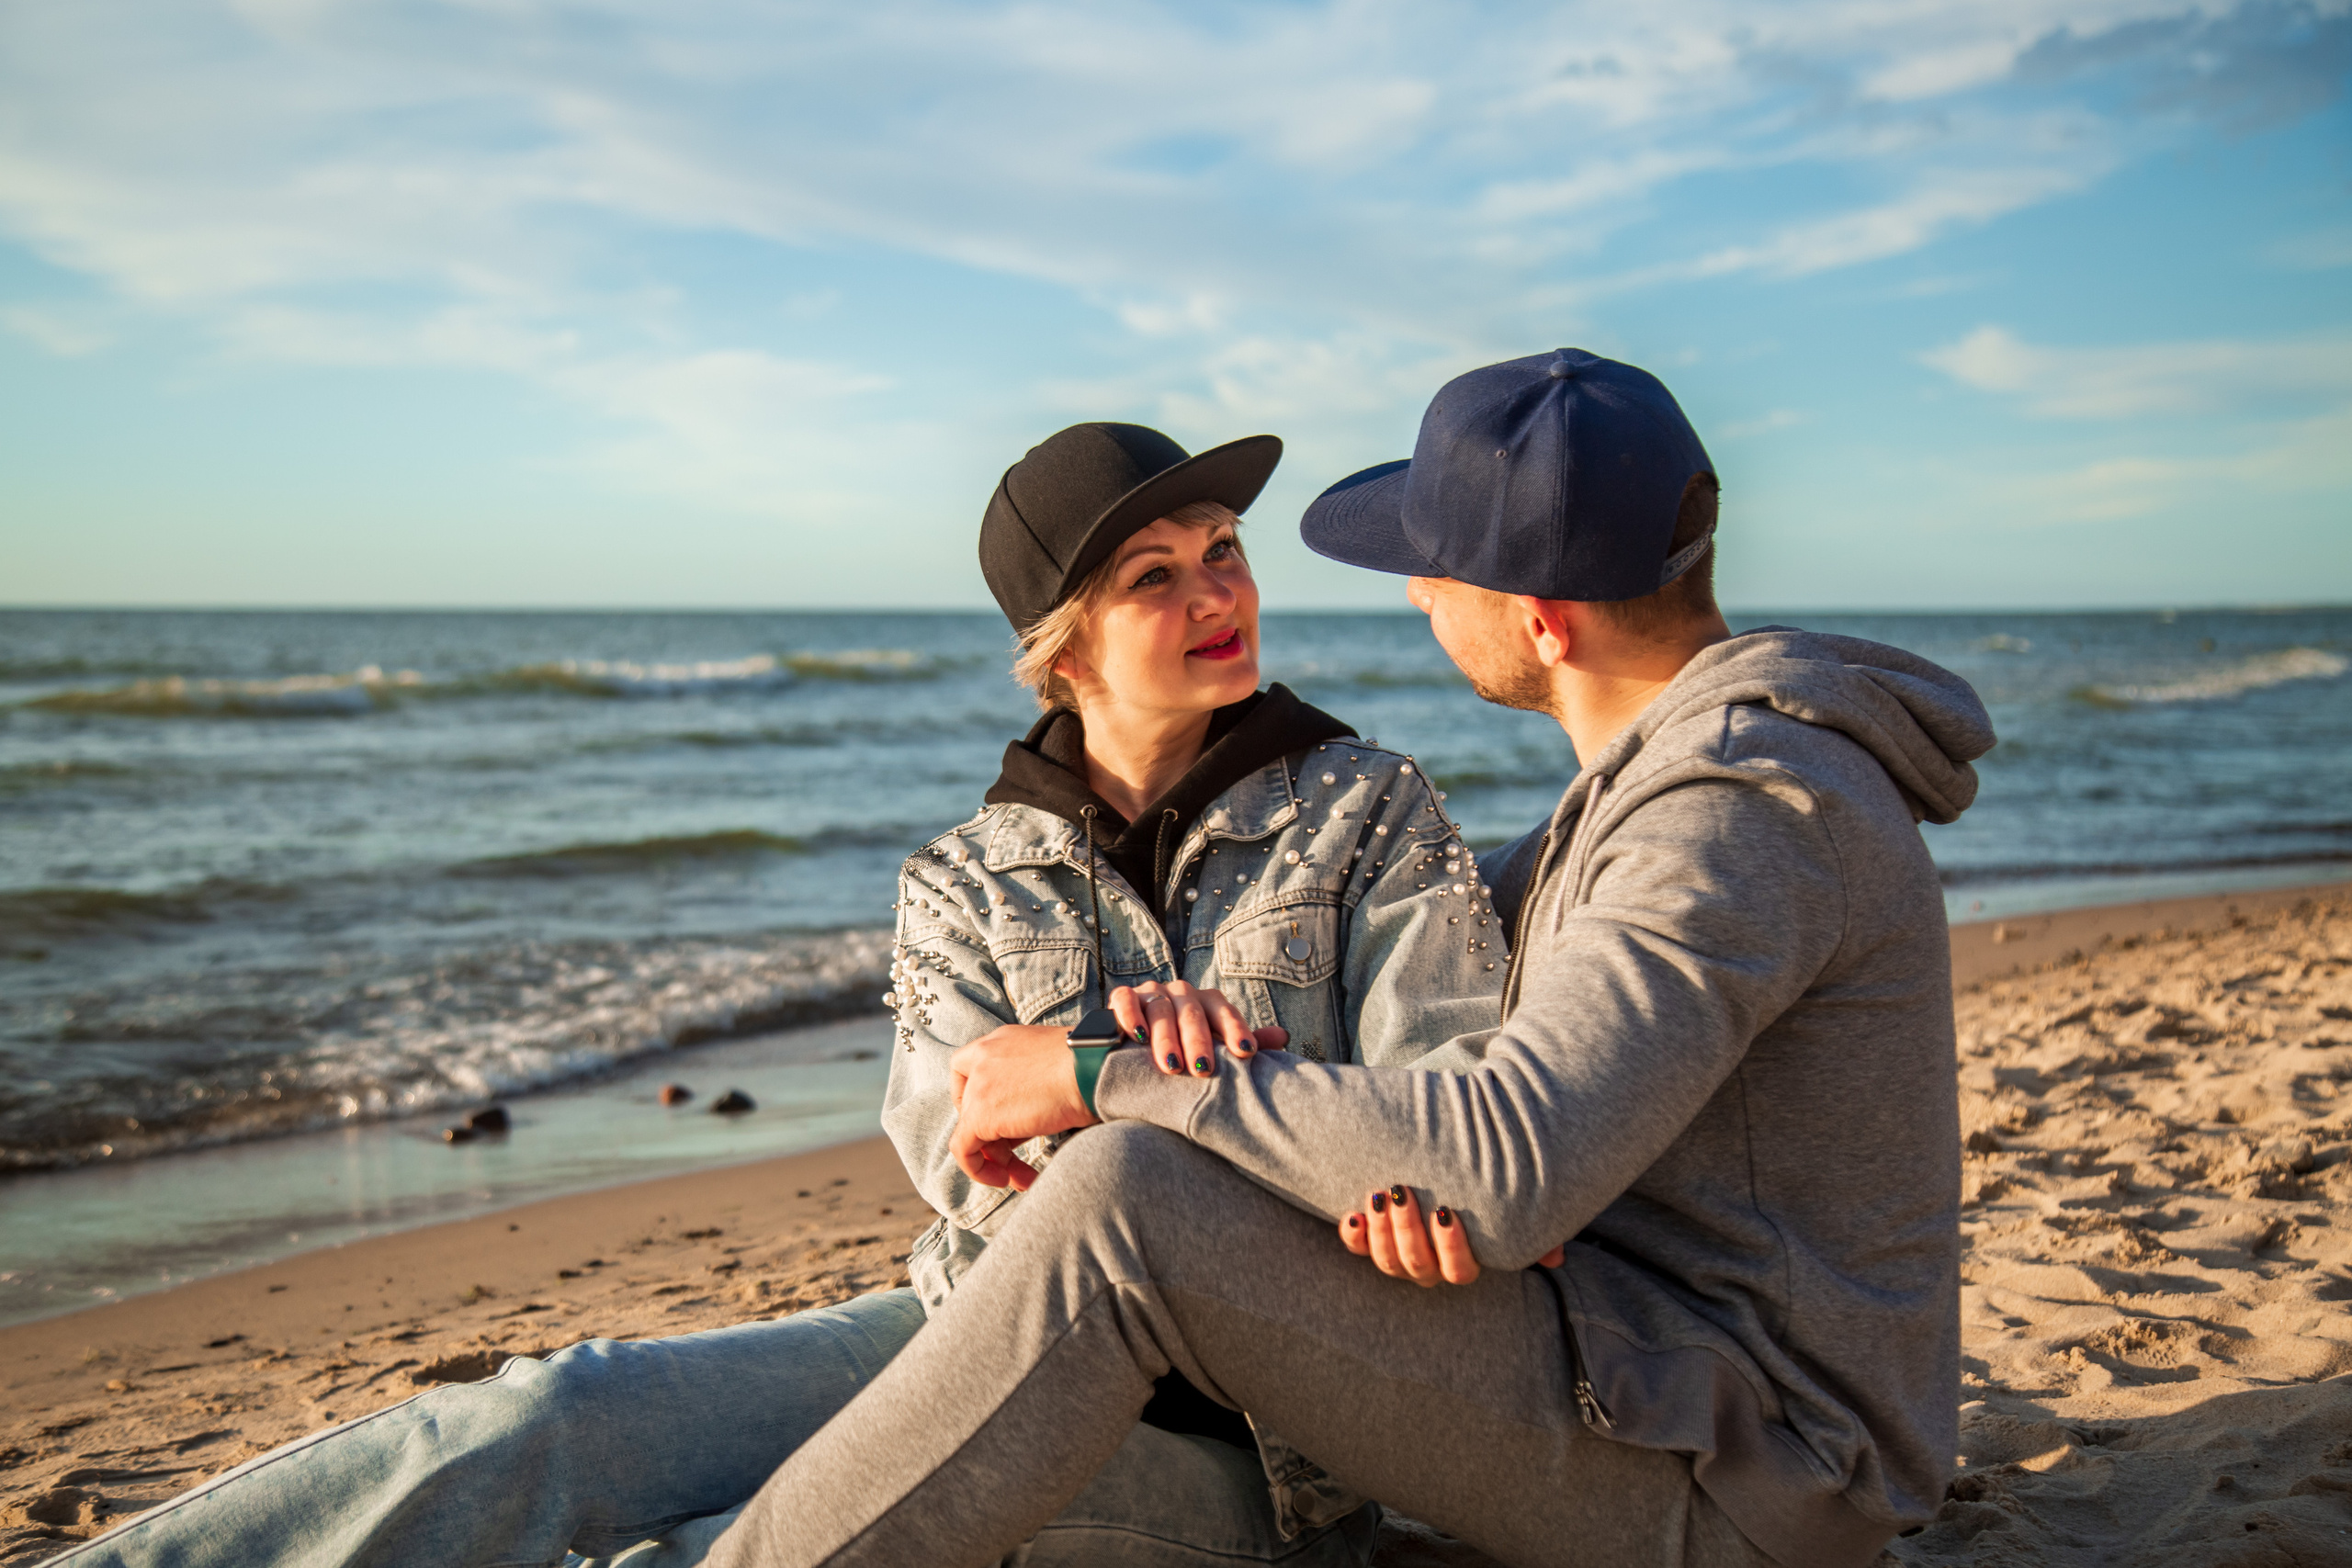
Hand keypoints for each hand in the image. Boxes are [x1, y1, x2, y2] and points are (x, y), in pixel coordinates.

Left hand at [949, 1025, 1097, 1189]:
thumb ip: (1031, 1085)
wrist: (1096, 1070)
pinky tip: (1009, 1180)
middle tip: (1013, 1154)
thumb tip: (1029, 1116)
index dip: (975, 1097)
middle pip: (968, 1103)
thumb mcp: (1055, 1067)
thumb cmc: (1093, 1067)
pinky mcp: (980, 1115)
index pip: (968, 1068)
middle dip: (990, 1134)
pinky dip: (980, 1170)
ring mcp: (978, 1086)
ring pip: (969, 1131)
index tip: (1000, 1118)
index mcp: (1002, 1041)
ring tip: (1021, 1177)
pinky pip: (964, 1151)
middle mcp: (983, 1057)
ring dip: (996, 1159)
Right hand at [1109, 982, 1285, 1076]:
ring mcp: (1151, 994)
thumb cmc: (1182, 1051)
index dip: (1235, 1030)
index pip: (1224, 1011)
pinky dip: (1130, 1016)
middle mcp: (1180, 993)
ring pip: (1160, 1009)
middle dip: (1199, 1042)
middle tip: (1203, 1070)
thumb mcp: (1212, 1048)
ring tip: (1171, 1066)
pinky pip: (1125, 1001)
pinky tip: (1136, 1037)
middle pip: (1192, 1012)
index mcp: (1206, 1002)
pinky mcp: (1122, 998)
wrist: (1131, 1054)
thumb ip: (1240, 1042)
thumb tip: (1283, 1037)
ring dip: (1165, 1038)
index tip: (1245, 1052)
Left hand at [1337, 1184, 1568, 1285]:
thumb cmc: (1481, 1188)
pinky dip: (1353, 1237)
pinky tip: (1352, 1216)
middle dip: (1408, 1231)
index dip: (1451, 1248)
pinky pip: (1358, 1249)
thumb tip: (1556, 1256)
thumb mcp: (1508, 1207)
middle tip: (1402, 1192)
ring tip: (1380, 1195)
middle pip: (1417, 1266)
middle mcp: (1429, 1265)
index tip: (1445, 1212)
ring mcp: (1398, 1254)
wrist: (1439, 1165)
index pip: (1459, 1271)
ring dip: (1381, 1231)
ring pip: (1387, 1261)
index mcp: (1461, 1261)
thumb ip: (1535, 1230)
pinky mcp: (1371, 1238)